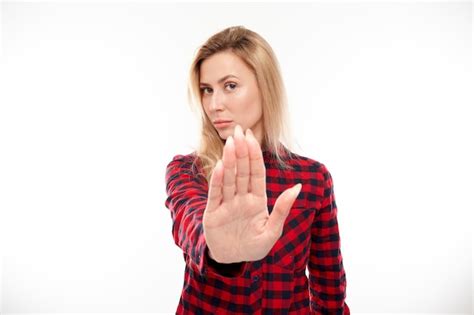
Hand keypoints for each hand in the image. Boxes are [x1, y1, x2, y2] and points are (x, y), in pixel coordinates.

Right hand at [203, 124, 301, 263]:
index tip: (252, 137)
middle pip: (242, 171)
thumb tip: (298, 186)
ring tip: (230, 142)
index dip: (255, 155)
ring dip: (230, 161)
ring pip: (229, 179)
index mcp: (257, 200)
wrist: (232, 261)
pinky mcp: (213, 213)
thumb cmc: (253, 246)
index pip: (256, 173)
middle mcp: (241, 198)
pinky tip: (220, 167)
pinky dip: (218, 181)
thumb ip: (282, 209)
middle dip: (241, 151)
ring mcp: (227, 204)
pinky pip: (216, 194)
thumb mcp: (272, 231)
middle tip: (239, 130)